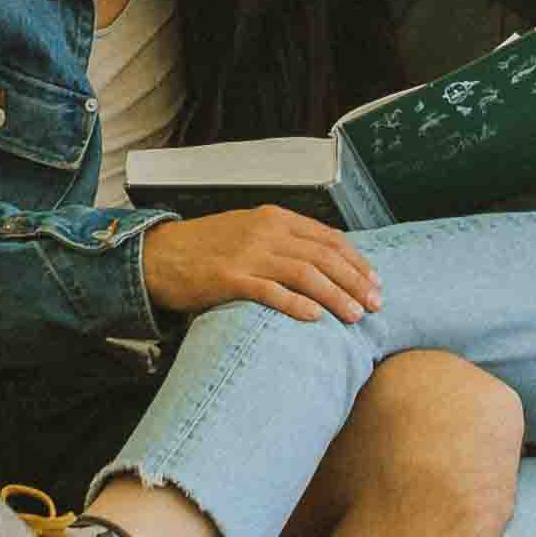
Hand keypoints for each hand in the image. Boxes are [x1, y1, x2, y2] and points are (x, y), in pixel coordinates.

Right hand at [138, 195, 382, 326]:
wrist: (158, 255)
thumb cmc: (206, 248)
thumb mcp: (250, 232)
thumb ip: (284, 242)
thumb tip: (325, 264)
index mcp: (275, 218)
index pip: (328, 238)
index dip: (356, 261)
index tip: (376, 282)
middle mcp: (266, 232)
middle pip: (323, 256)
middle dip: (355, 281)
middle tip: (376, 304)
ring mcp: (247, 254)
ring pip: (305, 274)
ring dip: (335, 296)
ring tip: (355, 316)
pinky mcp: (229, 278)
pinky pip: (270, 292)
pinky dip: (296, 304)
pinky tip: (315, 318)